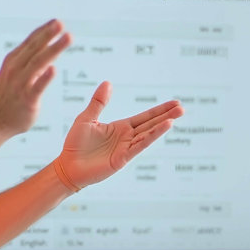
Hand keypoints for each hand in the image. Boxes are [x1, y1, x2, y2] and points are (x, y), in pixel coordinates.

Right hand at [0, 21, 70, 136]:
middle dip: (48, 34)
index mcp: (14, 60)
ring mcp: (21, 83)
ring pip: (38, 63)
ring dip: (53, 49)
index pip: (31, 42)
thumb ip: (32, 61)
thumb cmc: (9, 96)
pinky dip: (45, 77)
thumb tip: (50, 47)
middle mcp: (16, 69)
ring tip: (66, 38)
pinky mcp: (27, 99)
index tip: (57, 21)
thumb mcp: (18, 73)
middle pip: (35, 48)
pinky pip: (37, 87)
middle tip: (61, 23)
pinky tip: (53, 69)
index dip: (44, 31)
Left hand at [56, 82, 183, 190]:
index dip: (159, 110)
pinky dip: (153, 136)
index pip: (144, 117)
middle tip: (182, 108)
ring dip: (163, 125)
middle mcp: (127, 137)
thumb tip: (108, 83)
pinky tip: (164, 127)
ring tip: (177, 116)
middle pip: (151, 124)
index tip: (174, 103)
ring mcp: (126, 148)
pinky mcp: (123, 158)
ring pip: (148, 133)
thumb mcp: (86, 118)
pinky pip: (140, 144)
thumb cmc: (75, 145)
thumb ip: (98, 102)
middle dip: (166, 115)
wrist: (68, 166)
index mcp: (120, 128)